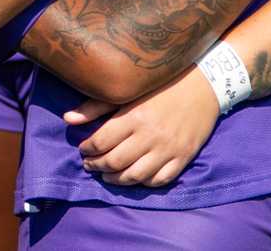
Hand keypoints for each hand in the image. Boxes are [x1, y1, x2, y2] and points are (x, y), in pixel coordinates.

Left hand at [64, 68, 218, 187]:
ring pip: (136, 175)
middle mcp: (150, 136)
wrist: (202, 87)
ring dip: (117, 179)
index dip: (87, 149)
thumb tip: (68, 119)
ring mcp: (169, 149)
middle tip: (89, 164)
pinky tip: (134, 178)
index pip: (101, 141)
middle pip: (116, 161)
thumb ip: (96, 106)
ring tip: (106, 176)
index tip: (82, 149)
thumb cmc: (159, 87)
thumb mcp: (127, 92)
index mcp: (133, 117)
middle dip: (97, 166)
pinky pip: (161, 179)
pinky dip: (145, 183)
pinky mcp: (184, 157)